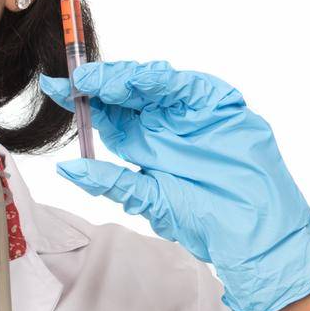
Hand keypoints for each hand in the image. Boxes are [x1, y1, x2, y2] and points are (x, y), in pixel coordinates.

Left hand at [37, 60, 309, 310]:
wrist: (255, 233)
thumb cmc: (205, 221)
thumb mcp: (150, 200)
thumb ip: (112, 181)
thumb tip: (67, 169)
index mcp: (141, 143)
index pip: (105, 113)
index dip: (80, 99)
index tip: (54, 89)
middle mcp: (161, 123)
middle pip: (124, 93)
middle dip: (99, 83)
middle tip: (77, 80)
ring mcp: (189, 112)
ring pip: (153, 83)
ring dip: (126, 77)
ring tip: (102, 79)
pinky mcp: (219, 106)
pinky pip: (188, 87)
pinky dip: (165, 81)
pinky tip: (142, 80)